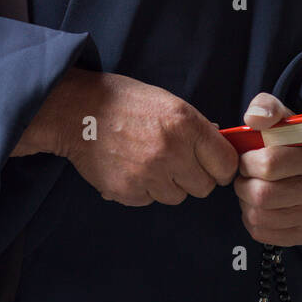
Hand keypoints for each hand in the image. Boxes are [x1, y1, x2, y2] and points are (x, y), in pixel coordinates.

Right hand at [16, 67, 237, 206]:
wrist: (76, 111)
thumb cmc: (122, 101)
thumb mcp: (165, 101)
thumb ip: (194, 126)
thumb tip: (217, 145)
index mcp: (185, 124)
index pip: (226, 164)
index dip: (221, 166)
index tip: (212, 165)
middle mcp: (171, 151)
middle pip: (204, 187)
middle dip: (194, 177)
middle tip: (177, 163)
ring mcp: (149, 174)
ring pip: (177, 197)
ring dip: (168, 184)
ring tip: (148, 162)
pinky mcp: (128, 191)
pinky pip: (150, 200)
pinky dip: (143, 189)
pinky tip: (131, 167)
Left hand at [232, 92, 301, 245]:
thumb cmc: (293, 141)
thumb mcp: (283, 117)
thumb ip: (266, 107)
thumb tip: (253, 119)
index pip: (269, 164)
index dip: (247, 161)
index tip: (248, 158)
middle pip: (262, 195)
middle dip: (243, 183)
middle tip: (246, 176)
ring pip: (258, 216)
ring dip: (245, 202)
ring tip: (253, 188)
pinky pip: (262, 233)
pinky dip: (252, 219)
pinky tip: (261, 205)